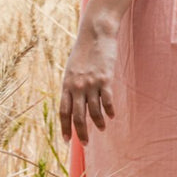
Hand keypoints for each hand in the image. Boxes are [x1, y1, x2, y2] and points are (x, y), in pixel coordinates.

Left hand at [59, 17, 118, 144]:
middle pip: (78, 116)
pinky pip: (107, 100)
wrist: (96, 33)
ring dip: (98, 123)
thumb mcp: (73, 68)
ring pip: (94, 111)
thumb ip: (73, 84)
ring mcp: (91, 83)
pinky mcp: (105, 79)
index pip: (63, 112)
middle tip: (86, 144)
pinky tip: (112, 115)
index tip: (67, 141)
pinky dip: (109, 110)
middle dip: (81, 133)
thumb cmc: (84, 50)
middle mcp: (77, 86)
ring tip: (102, 129)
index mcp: (66, 84)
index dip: (65, 128)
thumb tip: (74, 100)